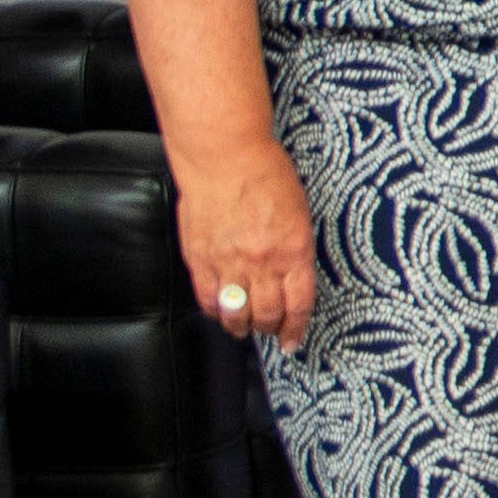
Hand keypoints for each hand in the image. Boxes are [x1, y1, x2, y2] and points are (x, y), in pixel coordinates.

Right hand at [176, 135, 315, 345]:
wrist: (224, 156)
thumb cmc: (266, 175)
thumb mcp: (299, 213)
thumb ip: (294, 248)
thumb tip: (292, 276)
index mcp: (294, 250)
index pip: (298, 304)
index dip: (295, 328)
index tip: (293, 341)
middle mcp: (262, 261)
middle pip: (267, 314)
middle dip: (270, 329)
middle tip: (270, 333)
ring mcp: (228, 262)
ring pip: (235, 312)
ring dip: (241, 326)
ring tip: (244, 329)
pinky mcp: (199, 258)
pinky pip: (207, 297)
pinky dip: (214, 310)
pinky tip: (220, 312)